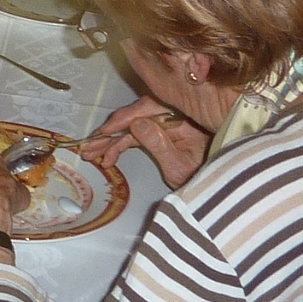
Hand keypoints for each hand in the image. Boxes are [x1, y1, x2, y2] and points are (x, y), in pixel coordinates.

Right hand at [81, 98, 207, 185]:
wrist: (212, 191)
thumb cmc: (199, 179)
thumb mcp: (178, 166)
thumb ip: (158, 144)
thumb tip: (136, 124)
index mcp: (184, 119)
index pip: (149, 109)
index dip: (124, 118)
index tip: (105, 130)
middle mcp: (174, 117)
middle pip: (137, 116)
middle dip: (111, 132)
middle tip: (90, 146)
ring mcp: (166, 125)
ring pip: (133, 127)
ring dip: (111, 140)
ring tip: (91, 153)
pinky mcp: (159, 134)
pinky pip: (136, 135)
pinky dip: (120, 145)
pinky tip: (108, 158)